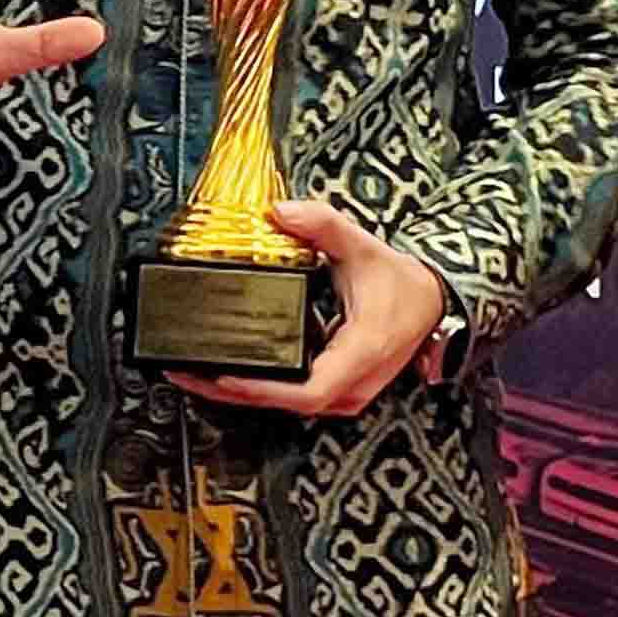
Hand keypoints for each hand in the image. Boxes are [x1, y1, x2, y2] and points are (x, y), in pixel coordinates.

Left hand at [167, 197, 452, 422]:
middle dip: (231, 391)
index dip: (262, 388)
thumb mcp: (364, 248)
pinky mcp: (335, 391)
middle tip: (185, 373)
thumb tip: (283, 212)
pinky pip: (290, 396)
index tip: (224, 376)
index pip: (308, 391)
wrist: (433, 303)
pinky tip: (225, 373)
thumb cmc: (402, 284)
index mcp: (360, 355)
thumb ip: (324, 225)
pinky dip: (256, 387)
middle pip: (283, 403)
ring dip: (238, 393)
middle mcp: (351, 385)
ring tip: (192, 374)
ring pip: (284, 404)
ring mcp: (344, 394)